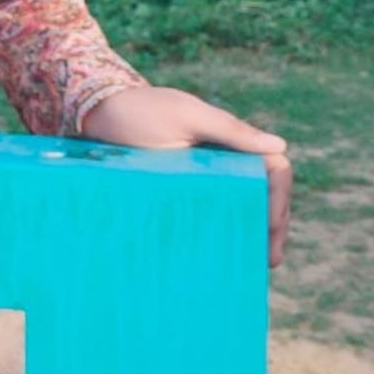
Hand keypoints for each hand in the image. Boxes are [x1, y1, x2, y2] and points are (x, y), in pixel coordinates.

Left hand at [80, 85, 291, 266]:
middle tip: (269, 260)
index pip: (272, 169)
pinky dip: (220, 232)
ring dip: (250, 232)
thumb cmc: (139, 110)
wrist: (93, 116)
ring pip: (238, 207)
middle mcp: (220, 159)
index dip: (280, 198)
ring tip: (252, 264)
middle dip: (271, 226)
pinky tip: (219, 254)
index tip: (271, 227)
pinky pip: (208, 214)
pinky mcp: (179, 192)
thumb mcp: (184, 115)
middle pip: (262, 194)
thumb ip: (229, 129)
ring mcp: (201, 177)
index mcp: (228, 139)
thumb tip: (280, 145)